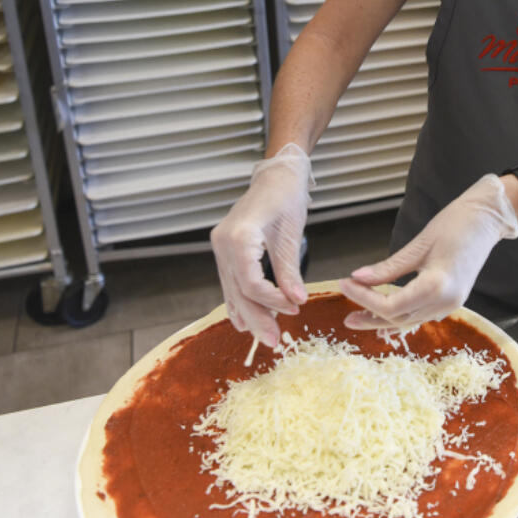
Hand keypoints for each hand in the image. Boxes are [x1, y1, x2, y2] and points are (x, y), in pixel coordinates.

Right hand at [210, 144, 313, 346]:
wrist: (276, 175)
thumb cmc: (286, 197)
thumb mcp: (291, 234)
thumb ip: (290, 271)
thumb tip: (296, 302)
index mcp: (237, 237)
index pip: (251, 283)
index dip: (272, 301)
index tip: (294, 309)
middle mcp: (222, 244)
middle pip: (238, 291)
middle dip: (257, 318)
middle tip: (274, 342)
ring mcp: (220, 248)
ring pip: (232, 290)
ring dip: (248, 314)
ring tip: (263, 337)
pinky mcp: (226, 250)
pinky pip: (231, 281)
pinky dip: (239, 301)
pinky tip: (244, 321)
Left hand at [338, 174, 517, 328]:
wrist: (487, 219)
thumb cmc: (456, 223)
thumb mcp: (419, 244)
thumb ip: (389, 267)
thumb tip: (357, 278)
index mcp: (438, 286)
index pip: (392, 305)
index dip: (364, 298)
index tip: (344, 284)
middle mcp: (446, 302)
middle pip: (399, 318)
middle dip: (370, 315)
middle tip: (345, 315)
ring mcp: (452, 303)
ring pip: (410, 320)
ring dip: (384, 319)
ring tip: (359, 317)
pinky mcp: (453, 300)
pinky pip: (421, 315)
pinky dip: (402, 316)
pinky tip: (387, 315)